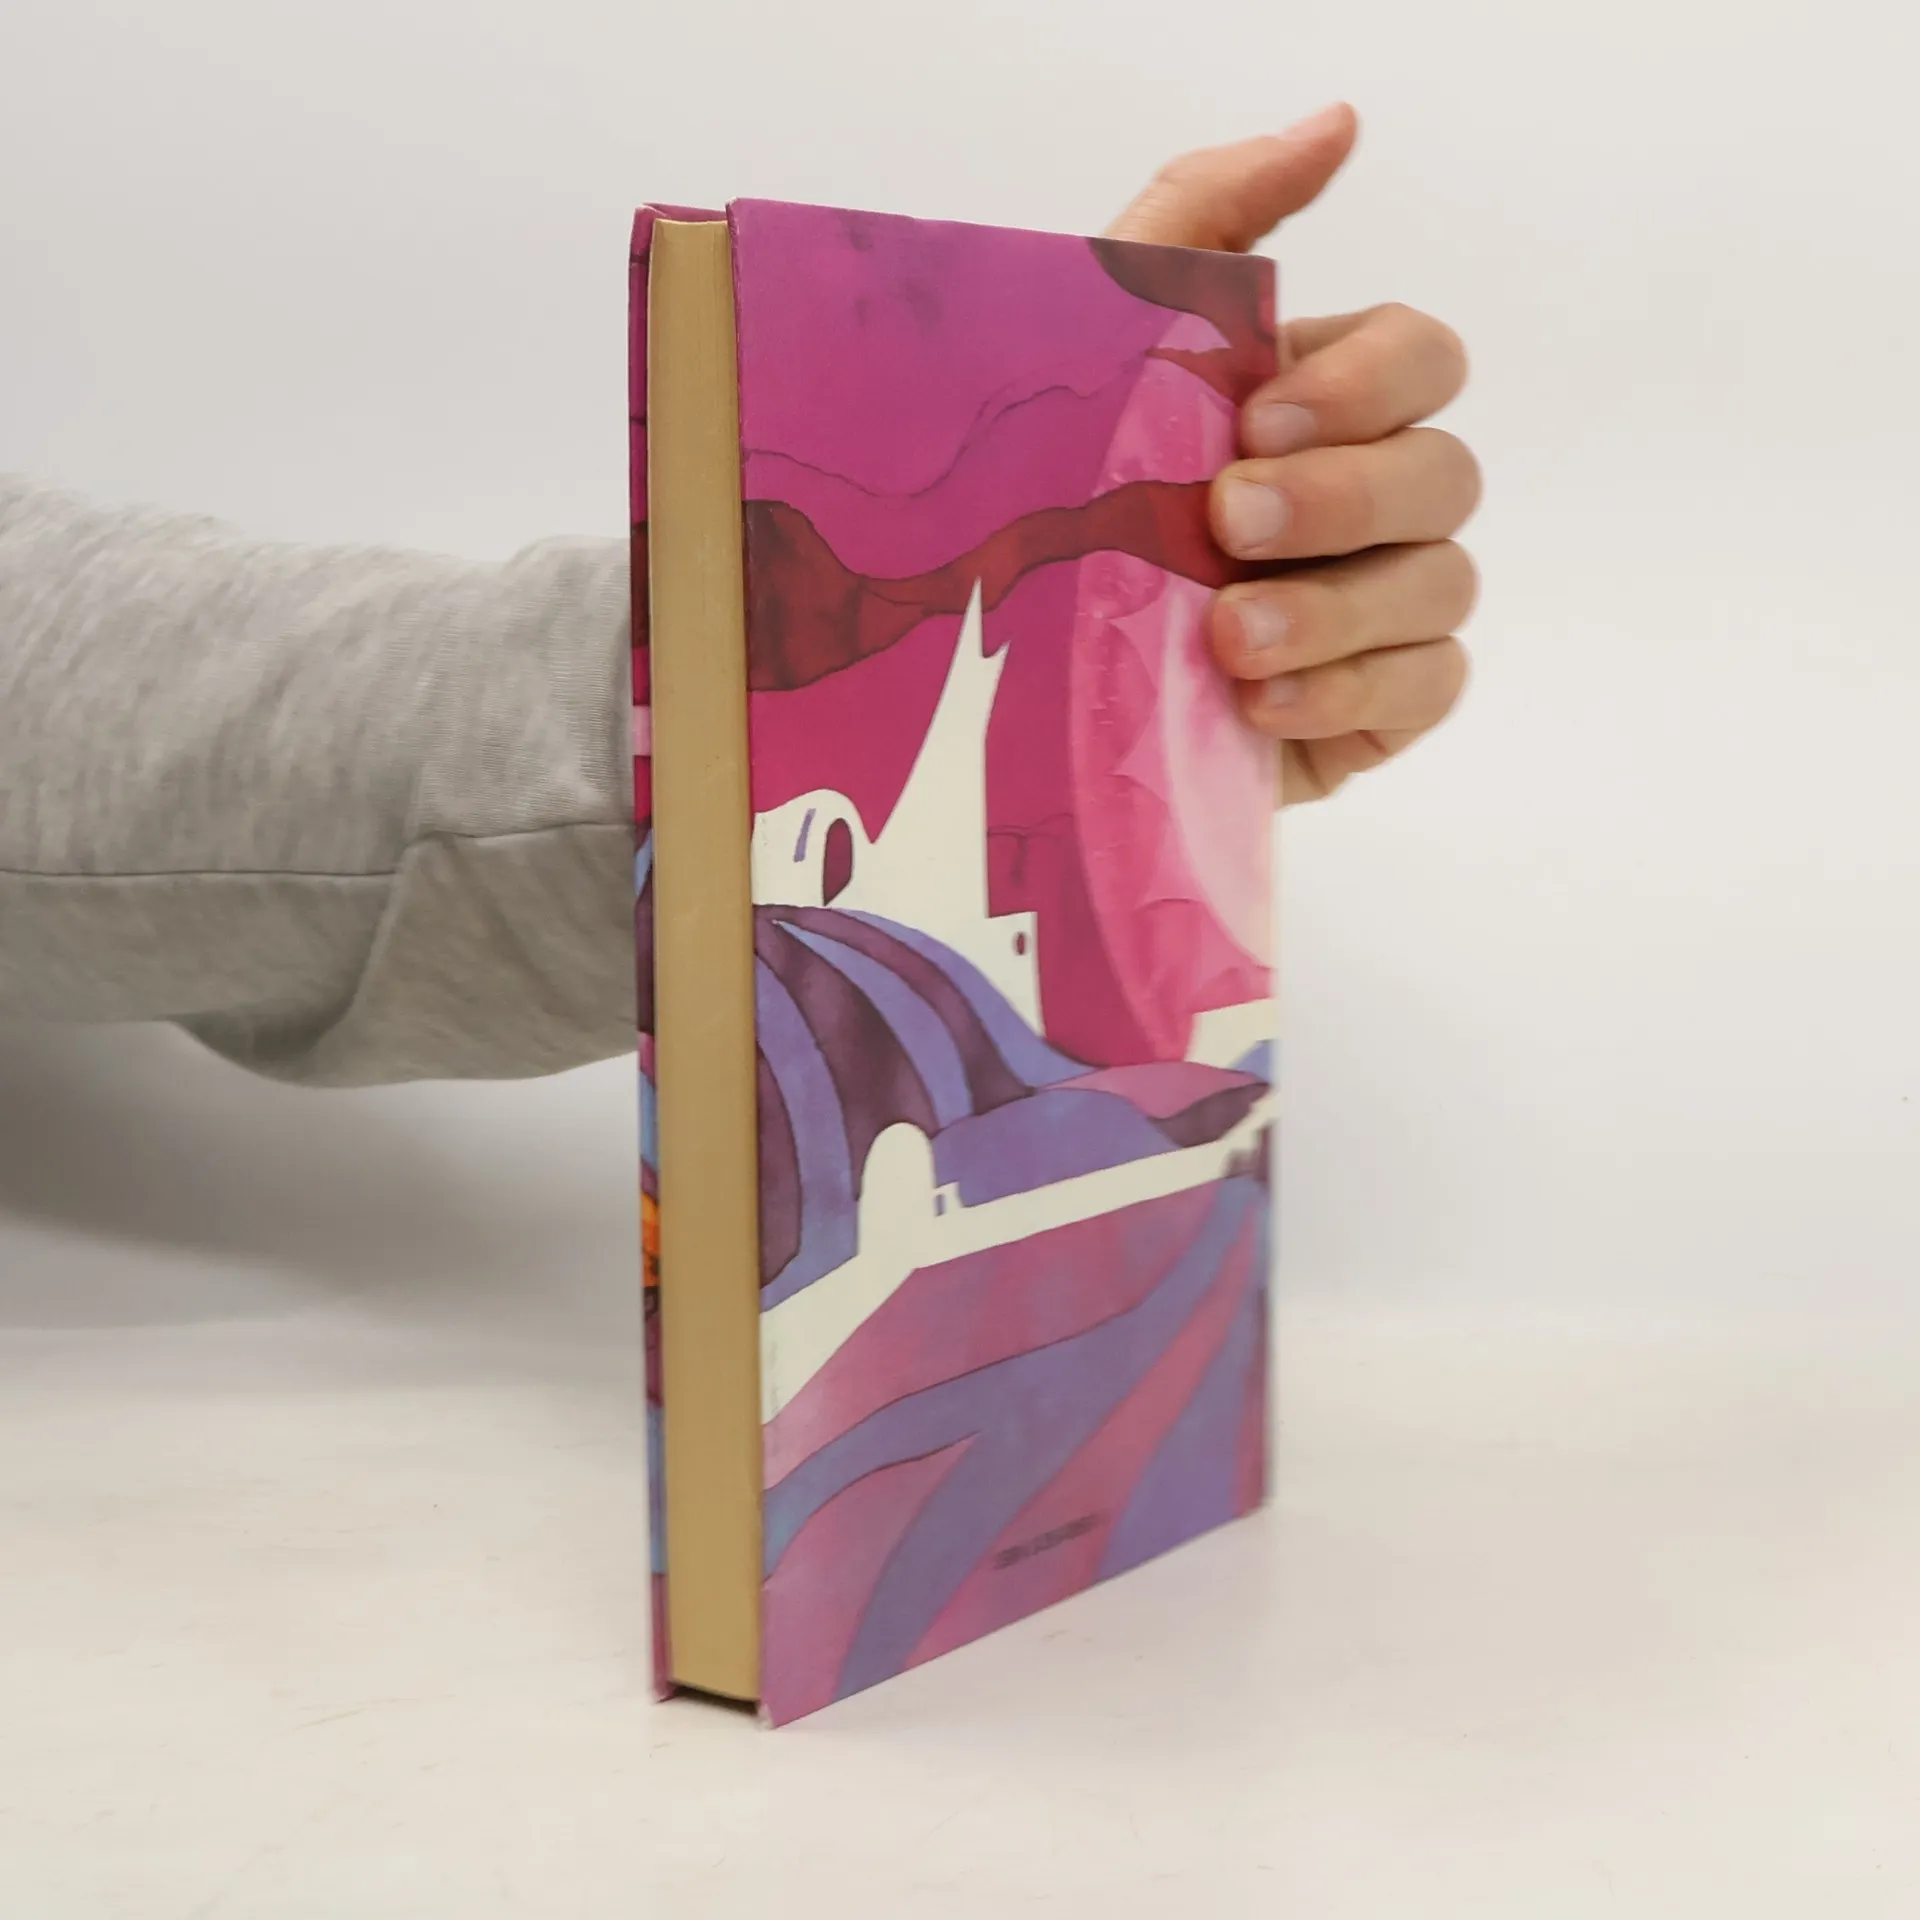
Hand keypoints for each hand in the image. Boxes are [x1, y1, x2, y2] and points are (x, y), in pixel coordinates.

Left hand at [1108, 105, 1480, 803]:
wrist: (999, 685)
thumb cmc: (1044, 500)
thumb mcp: (1095, 339)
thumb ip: (1206, 214)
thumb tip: (1339, 121)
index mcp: (1313, 406)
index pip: (1419, 358)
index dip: (1365, 384)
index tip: (1255, 421)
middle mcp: (1363, 501)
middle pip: (1446, 472)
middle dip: (1343, 498)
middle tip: (1228, 523)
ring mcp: (1376, 609)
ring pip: (1444, 583)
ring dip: (1337, 608)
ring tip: (1229, 637)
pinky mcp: (1371, 708)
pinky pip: (1428, 685)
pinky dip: (1354, 690)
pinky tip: (1262, 703)